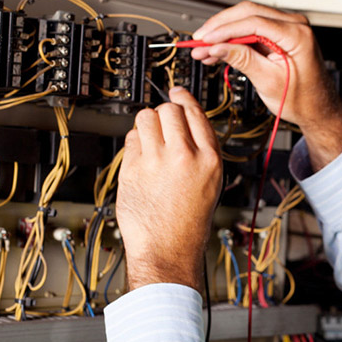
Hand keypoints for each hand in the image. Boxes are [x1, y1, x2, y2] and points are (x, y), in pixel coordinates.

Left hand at [116, 88, 222, 291]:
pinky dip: (134, 143)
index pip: (195, 112)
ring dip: (147, 124)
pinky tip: (141, 158)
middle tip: (162, 124)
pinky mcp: (132, 169)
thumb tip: (186, 123)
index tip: (177, 92)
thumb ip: (201, 151)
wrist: (167, 249)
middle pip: (169, 109)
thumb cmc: (189, 223)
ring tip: (150, 140)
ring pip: (146, 117)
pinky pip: (131, 139)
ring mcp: (156, 161)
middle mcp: (184, 156)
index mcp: (209, 159)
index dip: (184, 98)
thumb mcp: (210, 183)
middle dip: (164, 112)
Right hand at [191, 1, 341, 169]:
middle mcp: (294, 25)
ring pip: (247, 20)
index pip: (253, 22)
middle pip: (248, 13)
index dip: (224, 30)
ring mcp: (287, 28)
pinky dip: (233, 40)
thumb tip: (217, 47)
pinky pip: (252, 31)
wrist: (317, 109)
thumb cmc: (303, 99)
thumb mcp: (268, 81)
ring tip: (203, 50)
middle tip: (198, 41)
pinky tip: (217, 51)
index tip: (205, 40)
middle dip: (220, 27)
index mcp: (297, 34)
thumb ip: (242, 60)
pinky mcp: (279, 36)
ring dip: (223, 34)